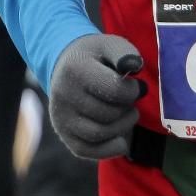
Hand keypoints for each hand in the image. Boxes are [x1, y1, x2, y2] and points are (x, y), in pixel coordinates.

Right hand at [48, 34, 145, 159]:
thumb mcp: (110, 45)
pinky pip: (87, 150)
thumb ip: (125, 52)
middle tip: (130, 100)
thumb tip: (135, 67)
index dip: (132, 90)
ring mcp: (61, 116)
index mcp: (76, 70)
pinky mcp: (63, 133)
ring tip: (128, 114)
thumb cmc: (95, 57)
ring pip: (99, 134)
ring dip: (123, 127)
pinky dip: (109, 149)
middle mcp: (63, 95)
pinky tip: (122, 140)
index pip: (113, 90)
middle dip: (127, 108)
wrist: (66, 66)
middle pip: (108, 114)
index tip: (135, 85)